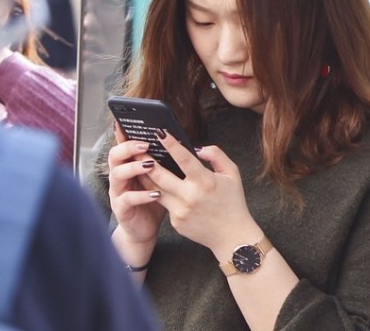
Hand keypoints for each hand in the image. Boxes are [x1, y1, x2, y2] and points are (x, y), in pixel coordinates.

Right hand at [107, 123, 166, 250]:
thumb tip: (180, 141)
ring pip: (117, 174)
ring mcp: (118, 192)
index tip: (129, 121)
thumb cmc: (155, 200)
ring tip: (150, 165)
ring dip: (133, 168)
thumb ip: (164, 161)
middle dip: (128, 147)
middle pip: (115, 155)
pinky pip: (127, 199)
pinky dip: (141, 195)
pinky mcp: (121, 209)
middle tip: (145, 144)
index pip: (123, 144)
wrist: (144, 229)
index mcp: (129, 165)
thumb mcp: (161, 177)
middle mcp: (120, 176)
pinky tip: (155, 193)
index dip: (123, 132)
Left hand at [147, 132, 261, 261]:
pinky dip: (159, 192)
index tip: (160, 132)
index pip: (184, 159)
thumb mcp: (232, 174)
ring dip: (145, 176)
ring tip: (137, 164)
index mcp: (205, 182)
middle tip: (136, 147)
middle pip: (161, 175)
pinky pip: (164, 203)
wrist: (231, 236)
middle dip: (147, 160)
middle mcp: (190, 197)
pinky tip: (153, 183)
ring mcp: (180, 211)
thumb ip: (217, 155)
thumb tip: (197, 148)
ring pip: (156, 189)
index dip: (171, 145)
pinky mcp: (175, 221)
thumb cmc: (233, 202)